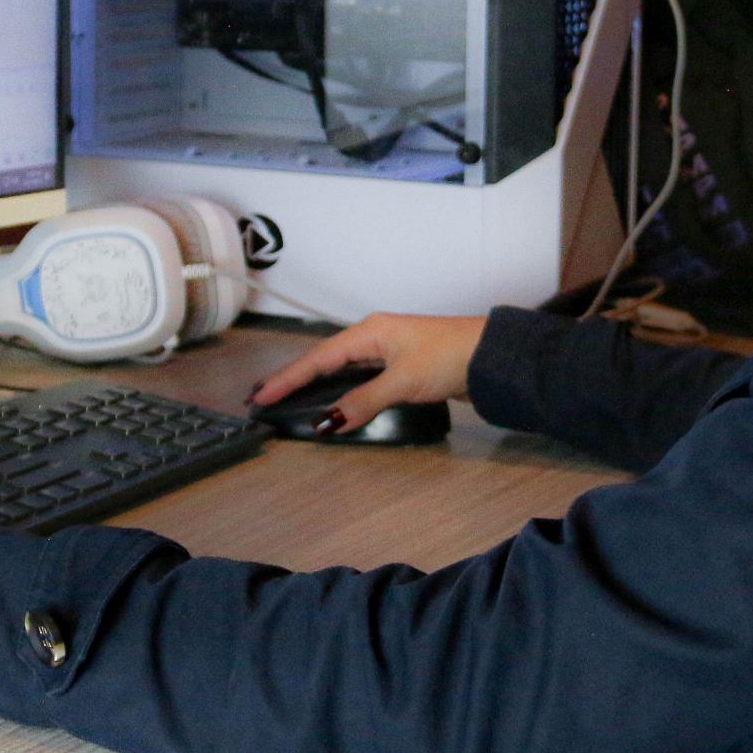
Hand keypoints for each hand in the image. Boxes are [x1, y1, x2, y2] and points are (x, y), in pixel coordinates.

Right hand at [249, 312, 487, 432]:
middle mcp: (373, 338)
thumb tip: (330, 420)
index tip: (262, 396)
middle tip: (261, 395)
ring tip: (285, 397)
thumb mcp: (403, 380)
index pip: (318, 359)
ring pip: (340, 370)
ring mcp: (387, 353)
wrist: (492, 355)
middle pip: (323, 361)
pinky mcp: (400, 368)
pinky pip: (359, 379)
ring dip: (314, 385)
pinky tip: (332, 402)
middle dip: (292, 378)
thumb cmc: (450, 356)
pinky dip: (340, 391)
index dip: (288, 379)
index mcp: (369, 333)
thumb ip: (364, 400)